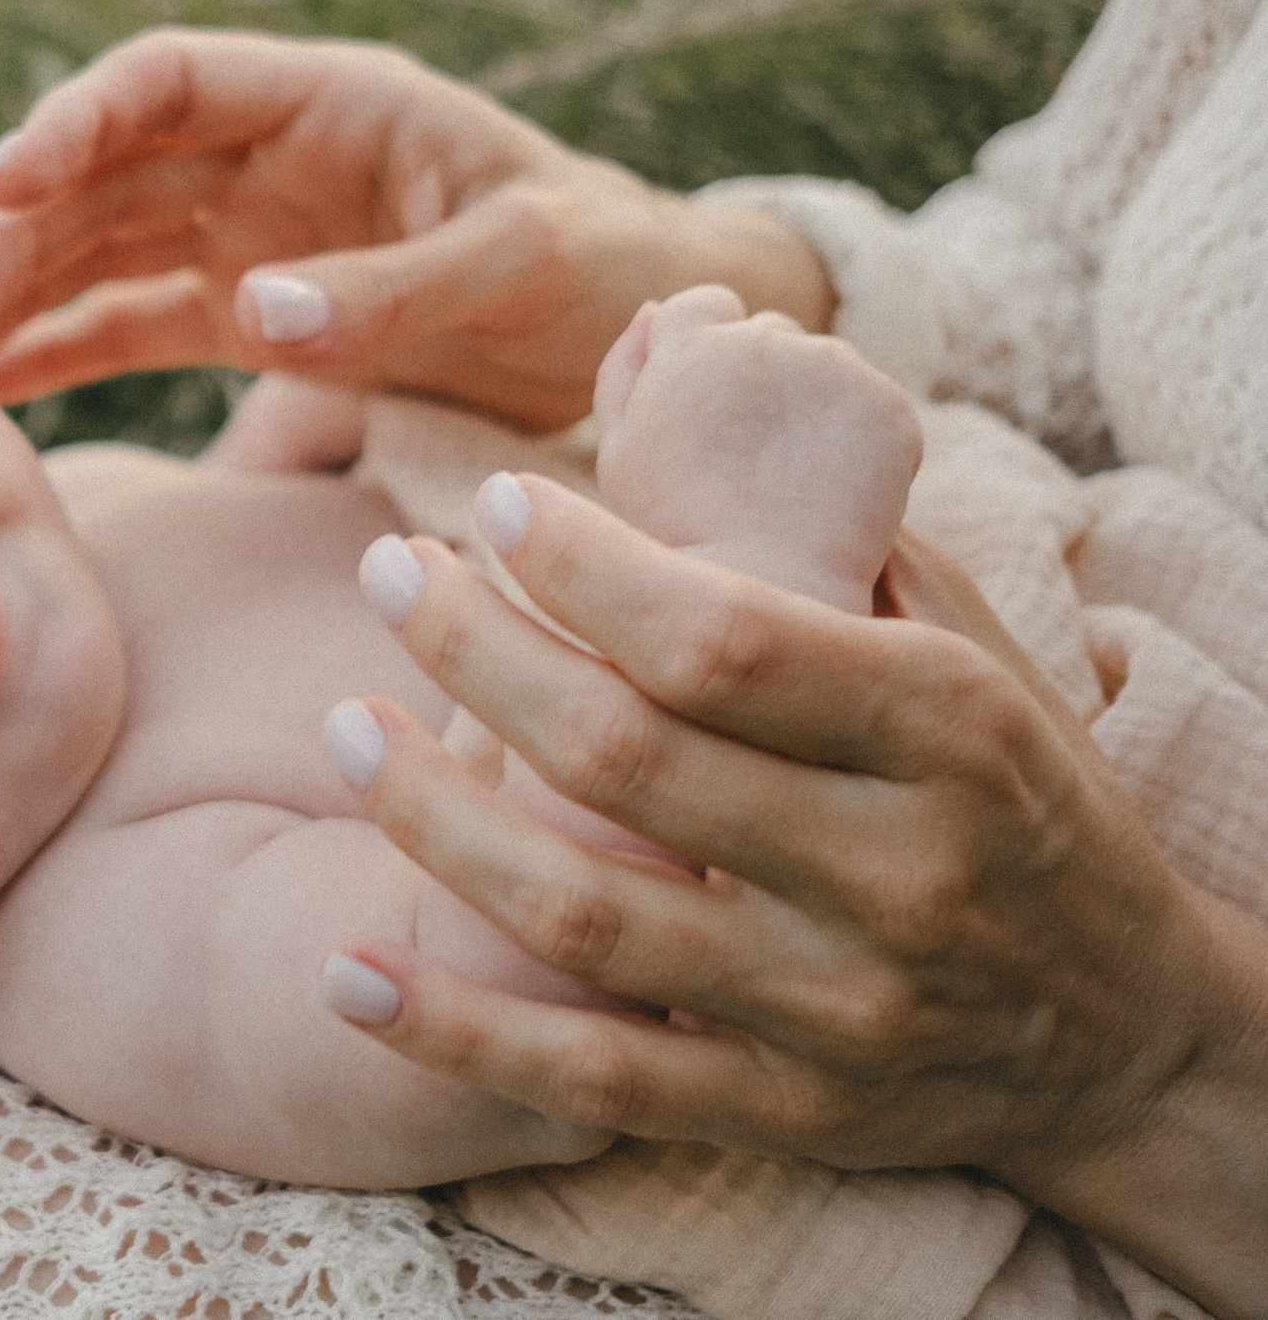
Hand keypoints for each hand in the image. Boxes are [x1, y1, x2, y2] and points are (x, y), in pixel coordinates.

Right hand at [0, 28, 832, 429]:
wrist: (641, 336)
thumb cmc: (605, 272)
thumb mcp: (526, 267)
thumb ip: (398, 289)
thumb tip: (258, 317)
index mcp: (335, 104)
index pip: (170, 81)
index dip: (77, 121)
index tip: (3, 182)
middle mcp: (272, 161)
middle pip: (108, 180)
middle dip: (15, 240)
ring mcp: (251, 240)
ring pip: (99, 255)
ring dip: (13, 299)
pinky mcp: (249, 320)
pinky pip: (131, 328)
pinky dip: (60, 356)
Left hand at [332, 479, 1267, 1316]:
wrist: (1130, 1036)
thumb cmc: (1016, 795)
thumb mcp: (968, 648)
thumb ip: (825, 525)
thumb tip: (659, 359)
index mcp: (945, 729)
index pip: (729, 640)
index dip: (587, 570)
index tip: (494, 503)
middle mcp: (895, 872)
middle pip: (629, 759)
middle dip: (475, 654)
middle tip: (385, 573)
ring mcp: (835, 1007)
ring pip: (586, 915)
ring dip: (433, 821)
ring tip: (343, 727)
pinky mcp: (785, 1113)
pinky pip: (590, 1079)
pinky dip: (455, 1032)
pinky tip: (345, 973)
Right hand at [590, 285, 920, 611]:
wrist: (764, 591)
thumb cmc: (676, 532)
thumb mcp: (619, 450)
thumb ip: (625, 370)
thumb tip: (654, 310)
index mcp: (693, 343)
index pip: (706, 304)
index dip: (702, 355)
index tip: (708, 412)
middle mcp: (767, 339)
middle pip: (769, 332)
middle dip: (761, 378)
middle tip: (749, 457)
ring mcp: (836, 369)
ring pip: (825, 365)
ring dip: (812, 404)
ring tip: (790, 478)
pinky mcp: (888, 406)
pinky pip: (872, 402)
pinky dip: (860, 436)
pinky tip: (833, 487)